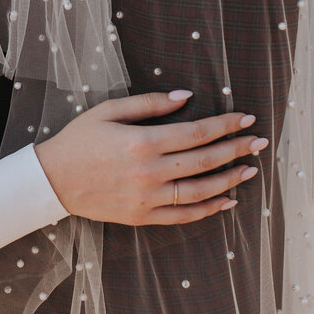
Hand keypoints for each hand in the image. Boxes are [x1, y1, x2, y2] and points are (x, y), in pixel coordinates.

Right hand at [34, 90, 266, 225]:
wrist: (52, 180)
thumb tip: (186, 97)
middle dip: (236, 150)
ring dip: (230, 181)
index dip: (225, 125)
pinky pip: (184, 216)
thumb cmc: (79, 139)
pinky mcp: (143, 217)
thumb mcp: (108, 110)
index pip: (196, 133)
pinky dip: (208, 209)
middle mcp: (150, 172)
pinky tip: (226, 201)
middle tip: (260, 142)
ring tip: (250, 170)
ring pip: (200, 191)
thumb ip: (149, 103)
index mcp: (142, 142)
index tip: (246, 119)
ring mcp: (148, 198)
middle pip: (205, 161)